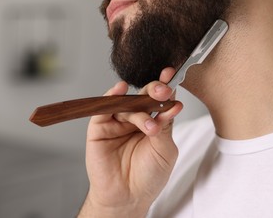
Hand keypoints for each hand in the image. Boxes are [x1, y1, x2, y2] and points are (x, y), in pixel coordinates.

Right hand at [78, 67, 182, 216]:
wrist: (128, 197)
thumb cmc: (149, 176)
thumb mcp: (165, 149)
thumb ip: (165, 124)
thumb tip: (173, 102)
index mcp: (153, 122)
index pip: (159, 100)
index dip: (166, 87)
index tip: (171, 75)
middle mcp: (135, 119)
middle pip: (143, 96)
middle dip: (154, 90)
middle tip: (163, 91)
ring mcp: (117, 122)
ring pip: (127, 103)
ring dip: (139, 107)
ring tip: (149, 126)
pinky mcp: (99, 128)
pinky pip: (104, 107)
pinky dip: (111, 96)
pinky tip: (120, 89)